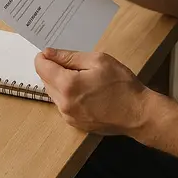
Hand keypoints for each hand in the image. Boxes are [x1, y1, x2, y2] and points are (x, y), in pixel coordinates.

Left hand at [34, 48, 150, 135]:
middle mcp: (63, 103)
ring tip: (83, 78)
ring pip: (53, 93)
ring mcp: (68, 116)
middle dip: (54, 69)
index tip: (53, 53)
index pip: (41, 67)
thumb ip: (69, 57)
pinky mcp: (74, 124)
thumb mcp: (98, 61)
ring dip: (60, 83)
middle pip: (45, 80)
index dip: (44, 57)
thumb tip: (48, 53)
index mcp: (68, 85)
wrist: (137, 114)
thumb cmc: (121, 84)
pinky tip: (85, 92)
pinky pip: (62, 104)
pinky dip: (68, 95)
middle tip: (75, 65)